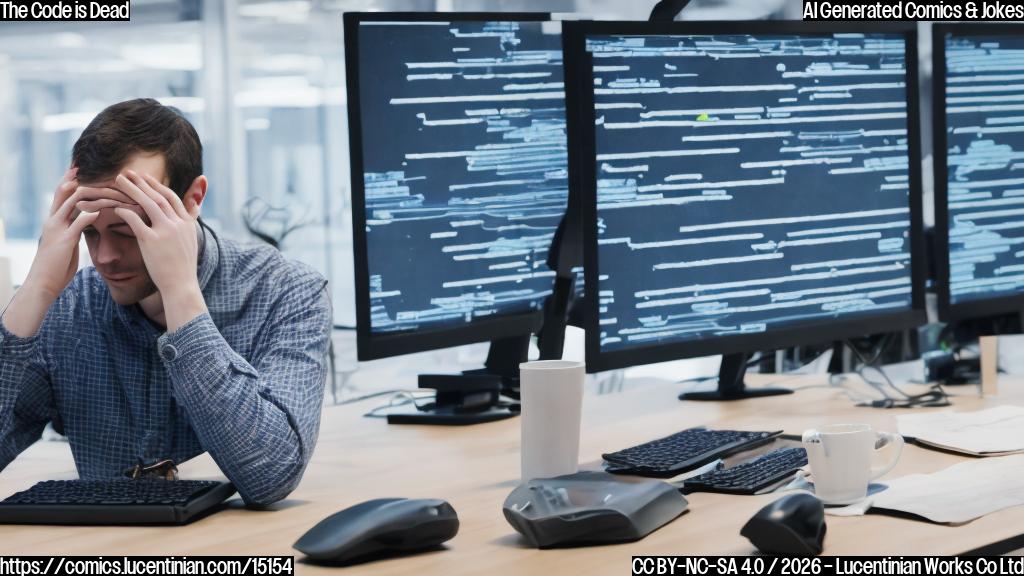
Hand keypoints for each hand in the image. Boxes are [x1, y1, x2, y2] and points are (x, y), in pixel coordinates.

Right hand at [23, 167, 100, 299]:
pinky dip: (89, 214)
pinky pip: (78, 222)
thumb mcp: (67, 242)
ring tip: (112, 190)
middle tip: (98, 171)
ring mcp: (57, 228)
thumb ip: (74, 228)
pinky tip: (101, 210)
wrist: (43, 283)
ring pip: (74, 201)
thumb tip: (87, 219)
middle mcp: (53, 219)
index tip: (83, 168)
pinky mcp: (64, 240)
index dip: (72, 179)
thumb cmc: (57, 265)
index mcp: (54, 219)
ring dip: (96, 194)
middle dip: (82, 178)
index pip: (63, 192)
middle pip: (66, 190)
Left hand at [113, 170, 206, 331]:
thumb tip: (194, 208)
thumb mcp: (191, 240)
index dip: (157, 186)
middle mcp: (178, 223)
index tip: (144, 178)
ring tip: (118, 181)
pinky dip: (124, 211)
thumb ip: (190, 219)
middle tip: (128, 173)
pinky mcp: (151, 240)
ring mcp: (165, 231)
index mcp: (186, 223)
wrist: (181, 286)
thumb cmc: (182, 267)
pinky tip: (114, 207)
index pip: (171, 198)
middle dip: (142, 183)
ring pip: (148, 203)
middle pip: (159, 196)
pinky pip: (135, 220)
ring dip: (132, 189)